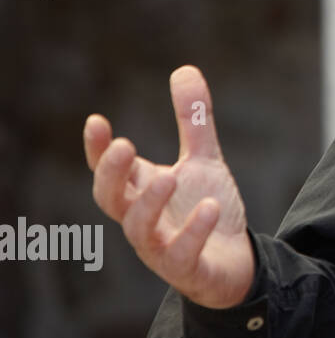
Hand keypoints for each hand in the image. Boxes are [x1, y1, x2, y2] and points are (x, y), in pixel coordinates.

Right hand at [85, 65, 254, 308]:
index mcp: (142, 191)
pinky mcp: (187, 269)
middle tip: (124, 146)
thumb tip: (184, 69)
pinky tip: (210, 206)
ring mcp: (161, 247)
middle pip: (110, 200)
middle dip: (111, 174)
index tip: (97, 121)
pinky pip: (181, 255)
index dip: (98, 150)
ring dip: (149, 203)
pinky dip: (193, 231)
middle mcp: (144, 219)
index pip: (110, 171)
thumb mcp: (203, 160)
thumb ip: (193, 121)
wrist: (234, 263)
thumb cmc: (206, 210)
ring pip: (138, 230)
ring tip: (172, 176)